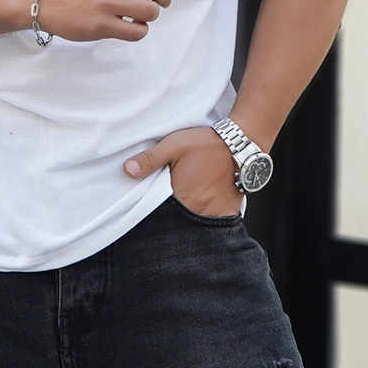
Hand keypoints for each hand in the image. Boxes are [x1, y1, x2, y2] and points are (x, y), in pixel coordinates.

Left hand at [123, 126, 241, 217]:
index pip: (161, 214)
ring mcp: (215, 214)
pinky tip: (202, 209)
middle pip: (178, 221)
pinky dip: (207, 219)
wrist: (241, 143)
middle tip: (168, 212)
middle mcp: (198, 211)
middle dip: (171, 219)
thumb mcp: (173, 145)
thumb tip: (126, 170)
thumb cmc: (206, 144)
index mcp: (181, 197)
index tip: (150, 211)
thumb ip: (150, 159)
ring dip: (188, 220)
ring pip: (196, 224)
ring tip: (184, 211)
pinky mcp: (229, 211)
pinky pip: (214, 223)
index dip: (155, 212)